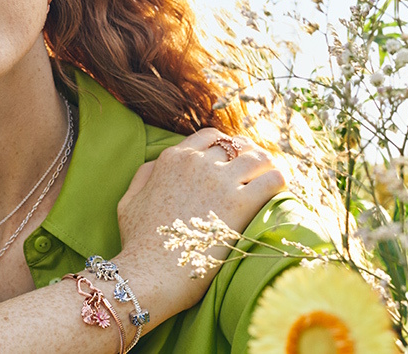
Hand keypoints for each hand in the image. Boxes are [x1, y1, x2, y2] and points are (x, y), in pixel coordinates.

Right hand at [114, 128, 287, 312]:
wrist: (150, 271)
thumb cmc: (137, 242)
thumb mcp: (128, 201)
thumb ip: (143, 176)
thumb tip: (156, 164)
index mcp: (172, 159)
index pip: (211, 137)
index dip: (227, 146)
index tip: (234, 160)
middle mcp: (197, 163)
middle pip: (238, 145)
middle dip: (250, 156)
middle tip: (257, 173)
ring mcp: (219, 180)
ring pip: (259, 158)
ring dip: (267, 168)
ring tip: (270, 183)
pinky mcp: (239, 203)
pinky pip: (273, 179)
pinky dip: (279, 184)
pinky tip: (278, 195)